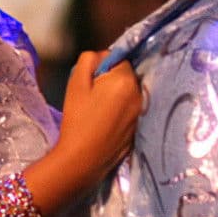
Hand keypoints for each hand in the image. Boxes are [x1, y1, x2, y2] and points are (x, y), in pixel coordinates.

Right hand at [52, 51, 140, 191]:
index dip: (102, 66)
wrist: (83, 159)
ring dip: (116, 95)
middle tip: (92, 96)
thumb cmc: (77, 119)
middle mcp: (139, 94)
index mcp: (125, 79)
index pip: (118, 58)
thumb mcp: (76, 83)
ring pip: (128, 93)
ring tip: (98, 111)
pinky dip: (120, 110)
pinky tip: (106, 122)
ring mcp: (141, 112)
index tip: (90, 81)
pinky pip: (130, 109)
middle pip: (126, 75)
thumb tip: (100, 57)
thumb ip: (88, 60)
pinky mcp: (139, 127)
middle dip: (111, 80)